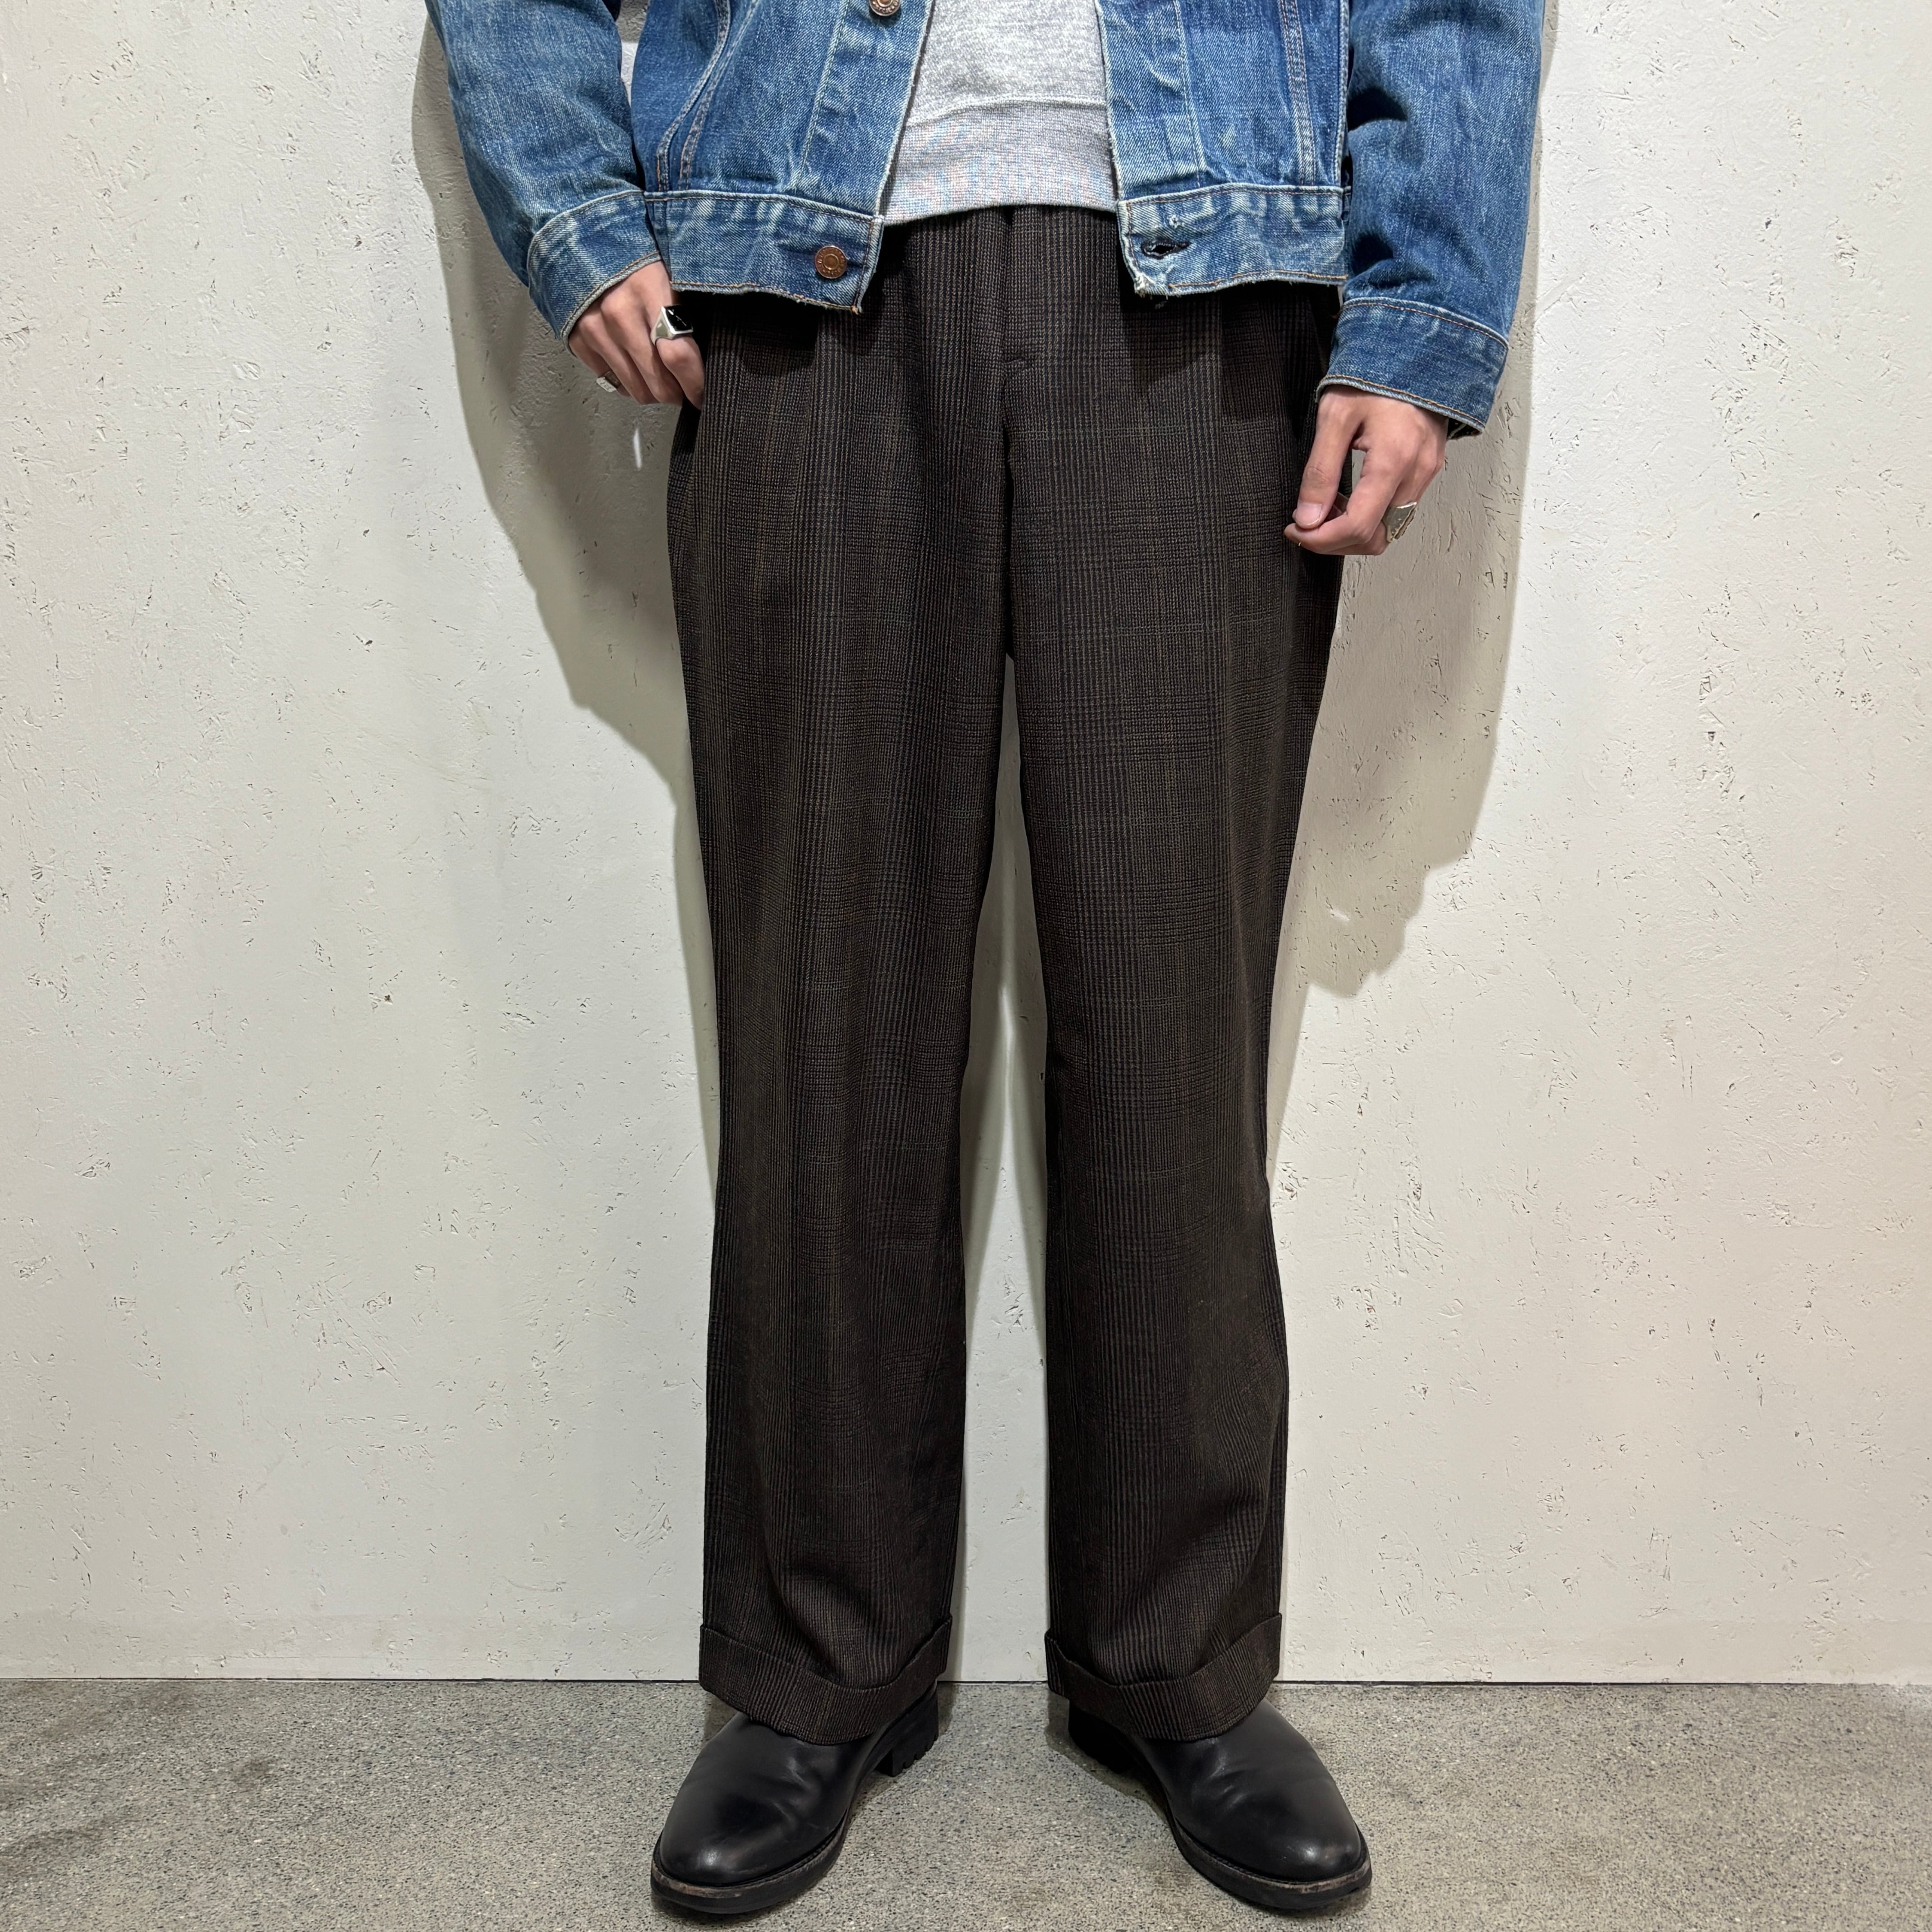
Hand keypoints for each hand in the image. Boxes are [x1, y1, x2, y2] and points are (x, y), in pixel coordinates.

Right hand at [568, 259, 703, 407]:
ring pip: (636, 390)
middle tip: (685, 389)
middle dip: (677, 393)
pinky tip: (635, 367)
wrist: (580, 239)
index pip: (678, 356)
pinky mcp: (579, 340)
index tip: (703, 393)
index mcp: (648, 292)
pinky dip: (628, 381)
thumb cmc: (634, 257)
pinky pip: (612, 381)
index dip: (695, 383)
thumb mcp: (667, 270)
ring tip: (662, 379)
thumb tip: (703, 357)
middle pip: (658, 383)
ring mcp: (595, 330)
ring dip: (653, 392)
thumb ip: (685, 309)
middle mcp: (619, 315)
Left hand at [1285, 387, 1446, 555]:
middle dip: (1336, 540)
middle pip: (1376, 538)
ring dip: (1353, 530)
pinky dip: (1371, 516)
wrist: (1416, 349)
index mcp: (1394, 460)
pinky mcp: (1427, 470)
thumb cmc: (1376, 375)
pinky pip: (1398, 512)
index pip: (1358, 526)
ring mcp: (1426, 473)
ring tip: (1327, 508)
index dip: (1321, 538)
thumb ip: (1320, 472)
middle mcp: (1417, 473)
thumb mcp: (1335, 417)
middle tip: (1307, 522)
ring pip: (1389, 530)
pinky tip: (1350, 499)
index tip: (1296, 529)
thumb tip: (1307, 518)